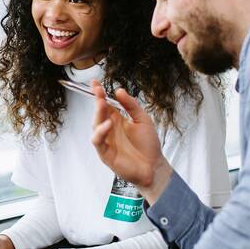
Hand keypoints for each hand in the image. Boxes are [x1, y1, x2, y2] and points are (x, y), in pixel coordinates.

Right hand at [89, 80, 173, 201]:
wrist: (154, 166)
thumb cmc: (148, 144)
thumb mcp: (143, 119)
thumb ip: (131, 105)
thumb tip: (119, 90)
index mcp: (117, 119)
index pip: (105, 104)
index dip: (99, 93)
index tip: (95, 82)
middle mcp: (109, 129)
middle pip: (99, 112)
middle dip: (97, 100)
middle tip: (99, 91)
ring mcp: (106, 140)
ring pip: (95, 125)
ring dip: (98, 114)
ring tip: (102, 103)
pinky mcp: (105, 153)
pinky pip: (98, 141)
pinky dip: (100, 132)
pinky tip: (108, 124)